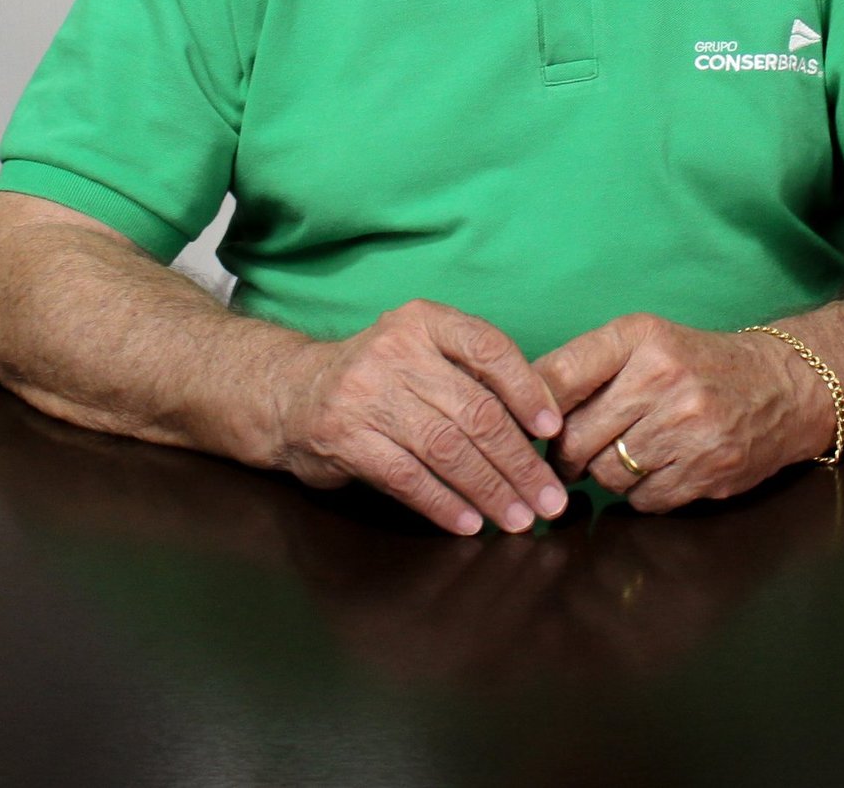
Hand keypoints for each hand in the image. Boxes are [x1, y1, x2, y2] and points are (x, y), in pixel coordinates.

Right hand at [270, 299, 568, 537]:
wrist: (291, 391)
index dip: (527, 391)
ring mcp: (366, 394)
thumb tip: (542, 424)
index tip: (552, 431)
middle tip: (548, 498)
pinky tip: (470, 523)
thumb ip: (470, 375)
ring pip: (446, 449)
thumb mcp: (420, 352)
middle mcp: (396, 350)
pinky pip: (407, 477)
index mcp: (424, 320)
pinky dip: (444, 504)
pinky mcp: (344, 438)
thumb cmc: (377, 377)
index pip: (489, 348)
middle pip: (475, 411)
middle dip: (519, 462)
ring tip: (518, 518)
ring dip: (489, 490)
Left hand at [536, 315, 834, 511]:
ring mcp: (689, 426)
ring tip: (626, 454)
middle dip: (567, 453)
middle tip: (574, 453)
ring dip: (606, 474)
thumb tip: (520, 412)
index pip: (556, 376)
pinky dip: (642, 492)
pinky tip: (660, 468)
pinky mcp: (708, 469)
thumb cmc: (699, 364)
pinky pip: (643, 499)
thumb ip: (585, 367)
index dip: (531, 411)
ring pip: (606, 475)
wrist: (783, 386)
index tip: (526, 427)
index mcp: (639, 337)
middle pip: (575, 437)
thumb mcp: (645, 342)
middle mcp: (663, 377)